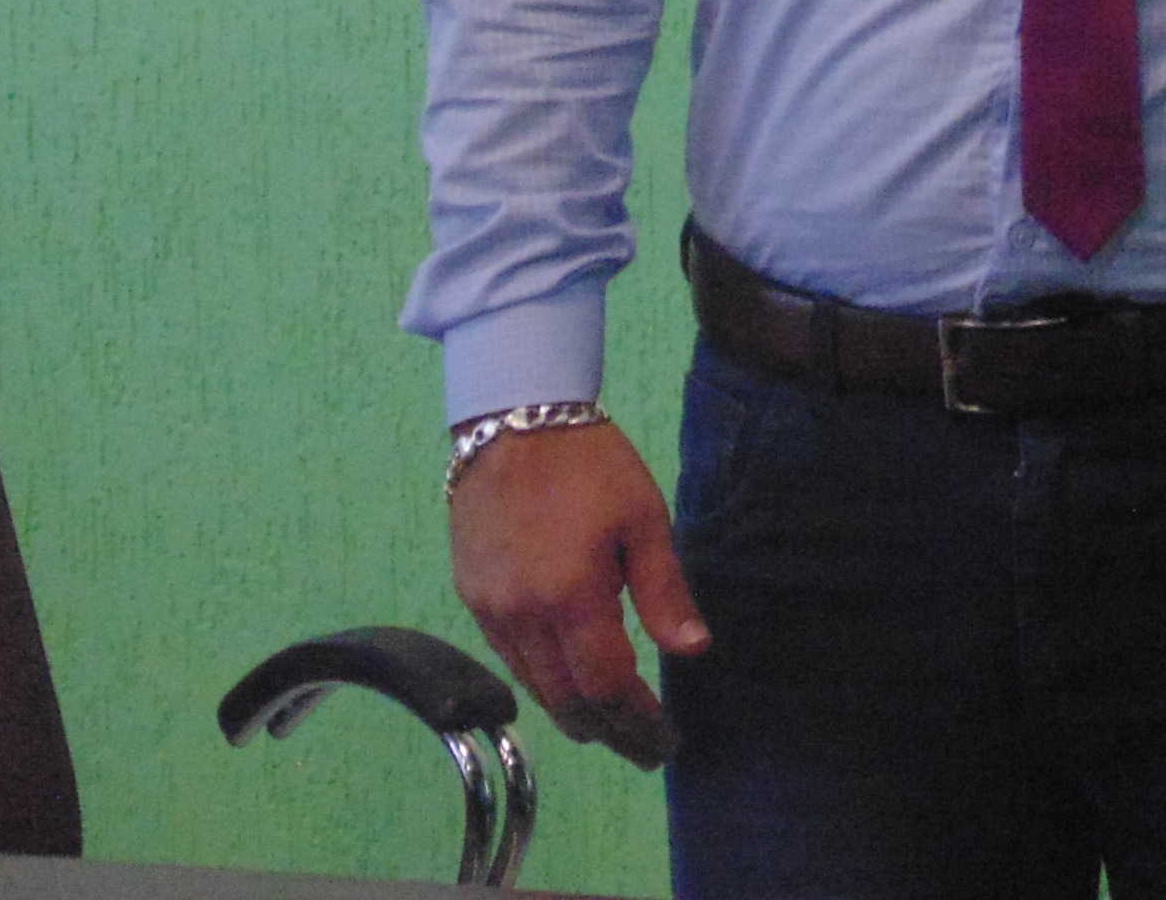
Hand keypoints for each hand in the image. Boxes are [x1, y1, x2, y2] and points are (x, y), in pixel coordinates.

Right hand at [447, 419, 709, 768]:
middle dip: (608, 731)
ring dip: (573, 710)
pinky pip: (508, 655)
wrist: (513, 420)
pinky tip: (566, 676)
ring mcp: (489, 608)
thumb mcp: (644, 520)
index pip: (607, 686)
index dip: (638, 721)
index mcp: (571, 598)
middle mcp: (522, 615)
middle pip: (566, 700)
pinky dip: (541, 677)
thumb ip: (665, 592)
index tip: (665, 741)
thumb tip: (694, 650)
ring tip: (610, 723)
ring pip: (533, 684)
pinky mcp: (471, 595)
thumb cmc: (591, 464)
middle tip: (642, 746)